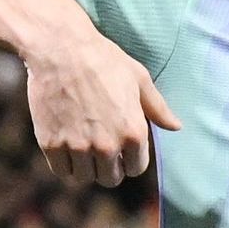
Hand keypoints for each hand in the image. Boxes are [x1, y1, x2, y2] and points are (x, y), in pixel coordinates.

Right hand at [21, 25, 180, 184]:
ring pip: (84, 178)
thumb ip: (158, 108)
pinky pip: (61, 171)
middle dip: (108, 166)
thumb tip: (176, 126)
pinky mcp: (52, 144)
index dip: (129, 159)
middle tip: (99, 148)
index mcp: (133, 132)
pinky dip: (64, 164)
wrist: (61, 49)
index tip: (121, 149)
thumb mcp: (138, 79)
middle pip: (110, 178)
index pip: (136, 168)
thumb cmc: (103, 60)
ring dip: (85, 166)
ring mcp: (78, 146)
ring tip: (81, 146)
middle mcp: (108, 145)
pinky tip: (65, 146)